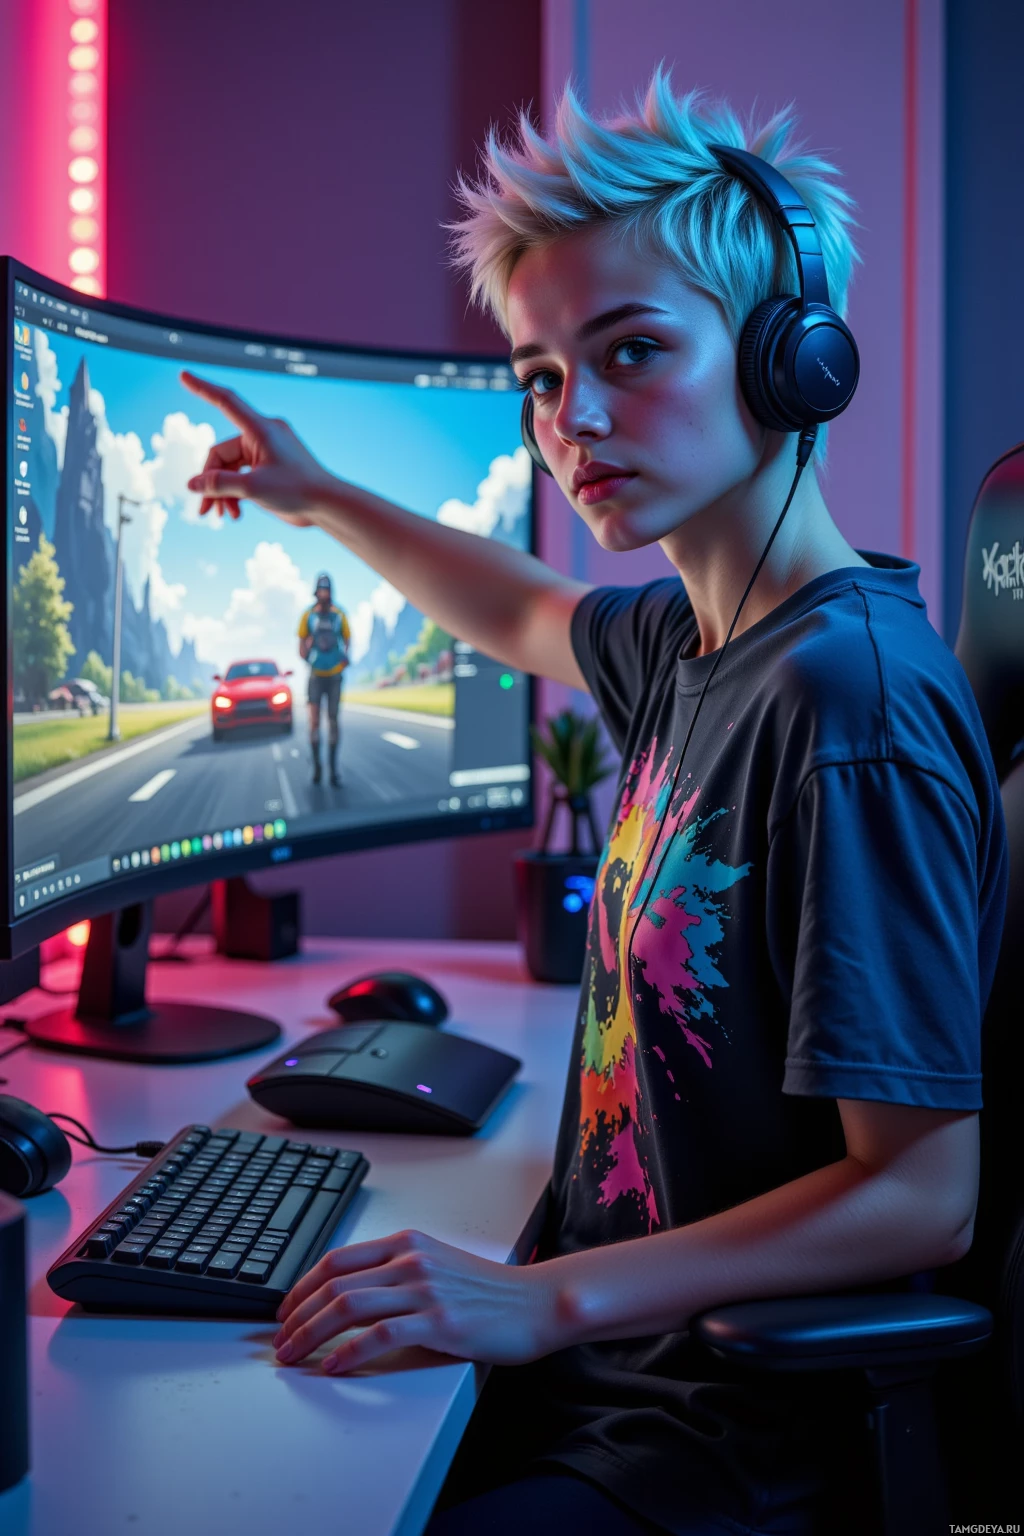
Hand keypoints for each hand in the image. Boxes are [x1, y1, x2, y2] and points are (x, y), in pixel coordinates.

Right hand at [181, 370, 336, 523]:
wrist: (328, 506)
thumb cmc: (298, 491)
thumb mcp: (253, 488)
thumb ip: (220, 485)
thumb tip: (192, 484)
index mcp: (260, 429)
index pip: (225, 401)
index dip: (202, 388)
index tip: (183, 375)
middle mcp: (262, 435)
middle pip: (220, 454)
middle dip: (211, 482)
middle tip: (204, 510)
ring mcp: (266, 451)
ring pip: (230, 469)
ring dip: (223, 492)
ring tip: (224, 515)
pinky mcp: (269, 467)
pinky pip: (242, 475)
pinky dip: (236, 493)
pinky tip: (236, 514)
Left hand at [272, 1228, 558, 1373]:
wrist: (536, 1302)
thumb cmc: (489, 1291)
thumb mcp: (436, 1266)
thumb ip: (397, 1274)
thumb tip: (350, 1296)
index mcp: (406, 1243)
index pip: (336, 1259)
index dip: (301, 1286)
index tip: (285, 1311)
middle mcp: (410, 1260)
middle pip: (334, 1284)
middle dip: (297, 1315)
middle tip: (280, 1342)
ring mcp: (424, 1290)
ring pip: (347, 1307)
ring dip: (311, 1334)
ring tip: (293, 1356)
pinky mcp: (438, 1322)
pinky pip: (379, 1335)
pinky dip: (347, 1353)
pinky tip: (332, 1367)